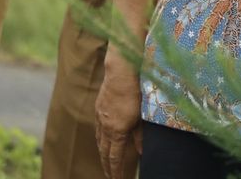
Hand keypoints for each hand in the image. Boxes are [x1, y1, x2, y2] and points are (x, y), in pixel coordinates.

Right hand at [95, 53, 142, 178]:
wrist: (121, 71)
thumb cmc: (136, 92)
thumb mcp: (142, 116)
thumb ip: (140, 136)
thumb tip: (140, 153)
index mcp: (117, 130)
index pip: (114, 157)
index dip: (115, 171)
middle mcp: (106, 126)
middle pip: (104, 152)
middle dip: (107, 166)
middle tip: (110, 177)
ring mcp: (100, 117)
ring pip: (99, 141)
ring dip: (102, 154)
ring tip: (105, 163)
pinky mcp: (99, 108)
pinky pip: (98, 129)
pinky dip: (100, 139)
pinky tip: (102, 140)